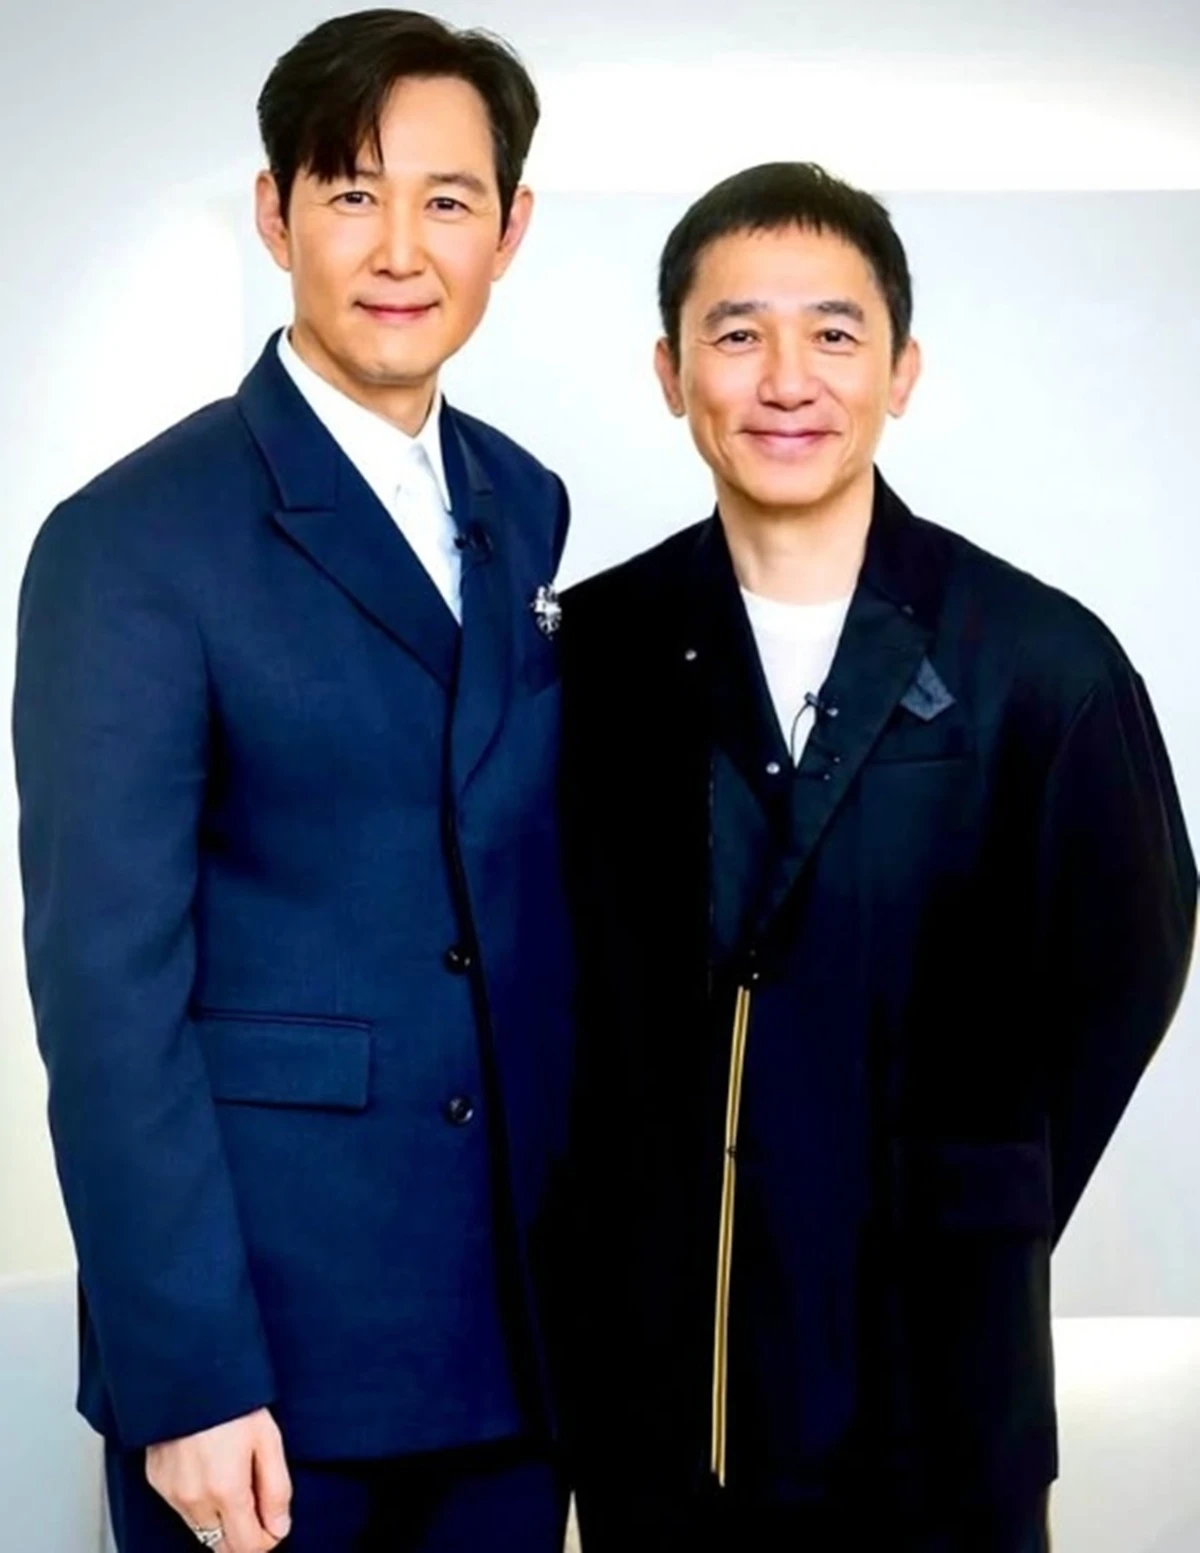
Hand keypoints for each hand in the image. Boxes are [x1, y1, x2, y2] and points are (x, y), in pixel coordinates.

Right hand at [145, 1407, 291, 1551]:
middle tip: (256, 1503)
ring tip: (232, 1477)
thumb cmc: (231, 1400)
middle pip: (221, 1546)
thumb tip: (279, 1528)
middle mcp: (194, 1500)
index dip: (267, 1539)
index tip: (274, 1522)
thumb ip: (276, 1490)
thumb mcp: (268, 1439)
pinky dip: (199, 1501)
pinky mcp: (157, 1483)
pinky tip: (209, 1470)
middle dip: (243, 1535)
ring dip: (220, 1518)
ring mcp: (171, 1494)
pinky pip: (182, 1509)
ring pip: (201, 1530)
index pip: (247, 1548)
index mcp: (226, 1490)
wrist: (187, 1371)